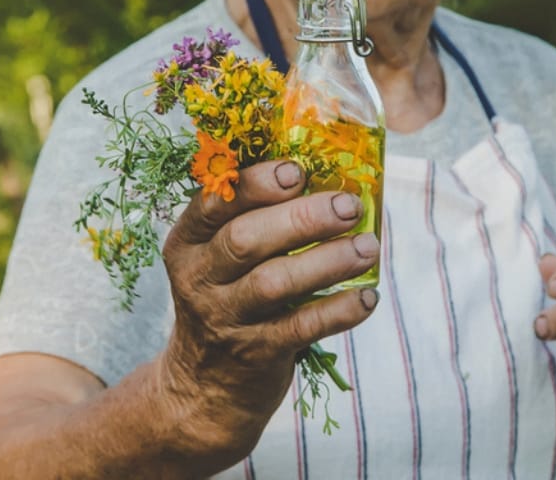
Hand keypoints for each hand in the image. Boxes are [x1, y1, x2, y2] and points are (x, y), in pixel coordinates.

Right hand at [157, 159, 379, 458]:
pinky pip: (300, 327)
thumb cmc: (228, 298)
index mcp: (187, 242)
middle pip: (245, 241)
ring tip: (368, 247)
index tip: (298, 170)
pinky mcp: (255, 354)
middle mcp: (198, 278)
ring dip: (327, 261)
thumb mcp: (218, 257)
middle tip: (348, 205)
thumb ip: (252, 217)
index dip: (256, 183)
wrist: (205, 386)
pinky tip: (367, 297)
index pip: (214, 203)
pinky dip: (338, 310)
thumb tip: (325, 168)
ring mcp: (224, 318)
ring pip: (274, 283)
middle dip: (301, 218)